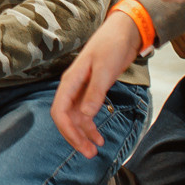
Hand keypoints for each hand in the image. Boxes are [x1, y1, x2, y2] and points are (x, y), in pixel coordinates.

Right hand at [53, 13, 141, 154]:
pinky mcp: (92, 89)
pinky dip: (90, 124)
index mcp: (71, 81)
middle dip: (75, 137)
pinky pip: (85, 112)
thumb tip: (85, 116)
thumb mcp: (105, 70)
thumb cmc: (112, 46)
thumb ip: (95, 92)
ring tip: (97, 148)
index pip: (59, 111)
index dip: (67, 131)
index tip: (81, 145)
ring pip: (75, 117)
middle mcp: (72, 87)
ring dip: (83, 133)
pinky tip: (99, 133)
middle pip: (65, 118)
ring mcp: (81, 88)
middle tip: (90, 154)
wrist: (124, 31)